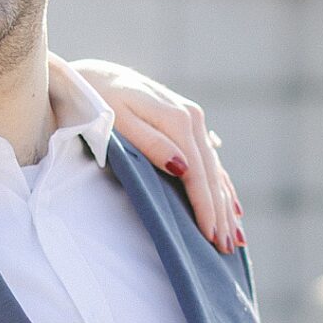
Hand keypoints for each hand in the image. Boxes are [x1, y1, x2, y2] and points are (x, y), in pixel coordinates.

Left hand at [62, 55, 241, 254]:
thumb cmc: (94, 100)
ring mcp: (191, 119)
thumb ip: (149, 142)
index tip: (210, 236)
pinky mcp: (186, 123)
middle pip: (211, 173)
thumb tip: (183, 168)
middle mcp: (191, 117)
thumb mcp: (115, 119)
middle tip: (226, 248)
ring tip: (234, 236)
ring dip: (225, 202)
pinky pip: (209, 159)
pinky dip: (220, 184)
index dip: (205, 206)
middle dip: (220, 212)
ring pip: (214, 168)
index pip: (197, 172)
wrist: (88, 75)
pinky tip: (231, 204)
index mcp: (176, 118)